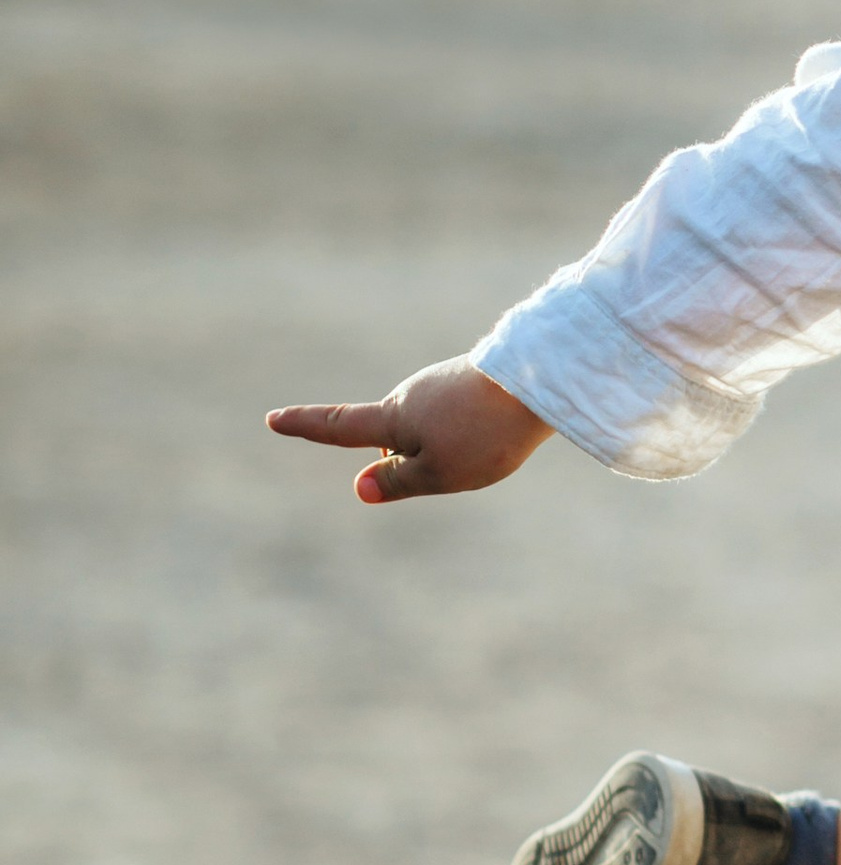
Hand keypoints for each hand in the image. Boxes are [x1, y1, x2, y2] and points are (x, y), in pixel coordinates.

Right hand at [265, 358, 550, 504]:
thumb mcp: (441, 473)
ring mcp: (441, 382)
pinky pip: (456, 415)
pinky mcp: (471, 379)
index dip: (305, 426)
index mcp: (394, 417)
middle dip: (409, 458)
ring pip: (428, 427)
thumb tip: (360, 487)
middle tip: (459, 467)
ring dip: (448, 446)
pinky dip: (468, 431)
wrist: (543, 378)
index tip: (273, 419)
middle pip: (394, 436)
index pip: (340, 427)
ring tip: (492, 447)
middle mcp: (411, 393)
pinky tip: (502, 430)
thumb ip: (399, 481)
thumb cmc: (486, 433)